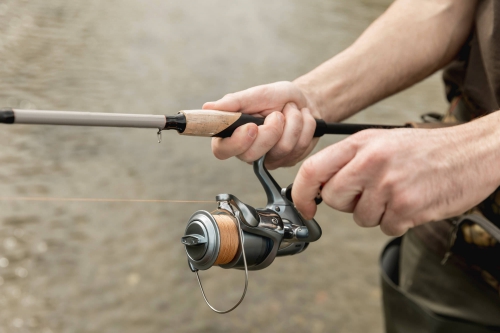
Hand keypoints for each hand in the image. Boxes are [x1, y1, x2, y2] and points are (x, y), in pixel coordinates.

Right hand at [203, 81, 319, 168]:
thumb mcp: (258, 93)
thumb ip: (234, 102)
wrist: (305, 100)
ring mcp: (269, 159)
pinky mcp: (288, 160)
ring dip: (292, 123)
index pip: (222, 150)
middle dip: (271, 131)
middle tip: (278, 114)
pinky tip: (302, 120)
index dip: (236, 142)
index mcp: (233, 134)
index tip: (251, 127)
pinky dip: (305, 128)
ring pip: (281, 150)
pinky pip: (299, 149)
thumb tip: (207, 108)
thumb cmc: (278, 97)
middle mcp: (248, 150)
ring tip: (291, 111)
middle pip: (253, 154)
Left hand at [292, 119, 499, 235]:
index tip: (304, 206)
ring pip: (360, 217)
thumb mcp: (380, 141)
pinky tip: (411, 201)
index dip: (300, 192)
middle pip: (333, 198)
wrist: (472, 153)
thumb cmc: (424, 149)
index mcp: (360, 143)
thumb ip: (348, 160)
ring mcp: (389, 186)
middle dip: (347, 202)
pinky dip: (397, 220)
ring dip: (376, 212)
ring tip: (398, 191)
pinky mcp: (407, 208)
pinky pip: (385, 227)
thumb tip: (318, 187)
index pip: (312, 169)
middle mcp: (371, 162)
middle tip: (369, 192)